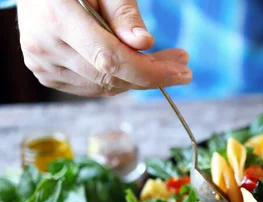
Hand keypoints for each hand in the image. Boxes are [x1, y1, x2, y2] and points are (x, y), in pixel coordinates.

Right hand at [17, 0, 191, 96]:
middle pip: (110, 77)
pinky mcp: (47, 76)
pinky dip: (118, 81)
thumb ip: (124, 14)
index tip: (181, 72)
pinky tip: (135, 66)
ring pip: (104, 87)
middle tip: (181, 64)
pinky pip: (93, 88)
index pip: (109, 59)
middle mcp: (44, 48)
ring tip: (165, 63)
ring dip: (139, 80)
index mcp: (56, 18)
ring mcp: (43, 65)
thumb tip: (144, 43)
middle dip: (152, 75)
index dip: (149, 72)